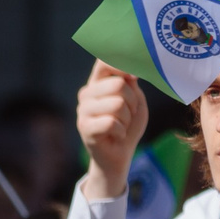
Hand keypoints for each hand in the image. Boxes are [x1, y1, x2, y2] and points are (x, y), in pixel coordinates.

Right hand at [75, 60, 148, 201]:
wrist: (119, 157)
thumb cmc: (128, 126)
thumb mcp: (136, 101)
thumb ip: (132, 84)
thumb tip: (130, 71)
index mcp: (98, 83)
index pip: (104, 61)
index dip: (122, 64)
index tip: (135, 75)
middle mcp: (87, 93)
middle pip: (118, 85)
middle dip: (132, 102)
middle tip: (129, 114)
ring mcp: (83, 110)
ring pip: (117, 104)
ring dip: (127, 118)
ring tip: (122, 126)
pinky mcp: (85, 128)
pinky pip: (112, 122)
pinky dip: (121, 130)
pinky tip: (116, 135)